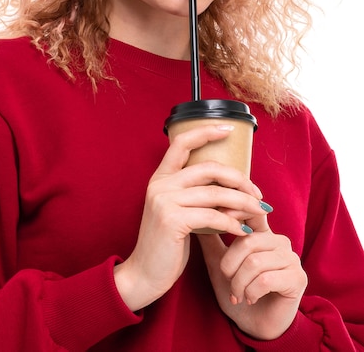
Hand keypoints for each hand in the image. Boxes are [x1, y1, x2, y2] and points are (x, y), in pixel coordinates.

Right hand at [114, 124, 266, 311]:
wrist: (145, 274)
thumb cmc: (167, 245)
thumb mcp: (180, 212)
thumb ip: (198, 196)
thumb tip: (234, 188)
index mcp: (161, 178)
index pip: (182, 143)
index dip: (205, 132)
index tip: (228, 129)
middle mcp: (160, 184)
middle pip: (208, 168)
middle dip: (239, 179)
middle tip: (257, 194)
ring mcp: (164, 200)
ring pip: (215, 193)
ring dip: (243, 202)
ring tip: (259, 212)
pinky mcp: (172, 219)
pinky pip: (213, 216)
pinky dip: (233, 223)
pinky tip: (243, 230)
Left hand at [198, 212, 307, 339]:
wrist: (254, 326)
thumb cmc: (237, 292)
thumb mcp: (219, 264)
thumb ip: (211, 239)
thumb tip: (197, 214)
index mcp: (262, 234)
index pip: (251, 212)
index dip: (236, 211)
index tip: (218, 216)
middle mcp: (279, 241)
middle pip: (247, 241)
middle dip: (229, 265)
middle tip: (227, 280)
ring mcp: (291, 258)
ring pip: (255, 262)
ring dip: (239, 283)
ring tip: (237, 294)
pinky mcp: (297, 278)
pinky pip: (266, 280)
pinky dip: (251, 292)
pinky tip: (250, 299)